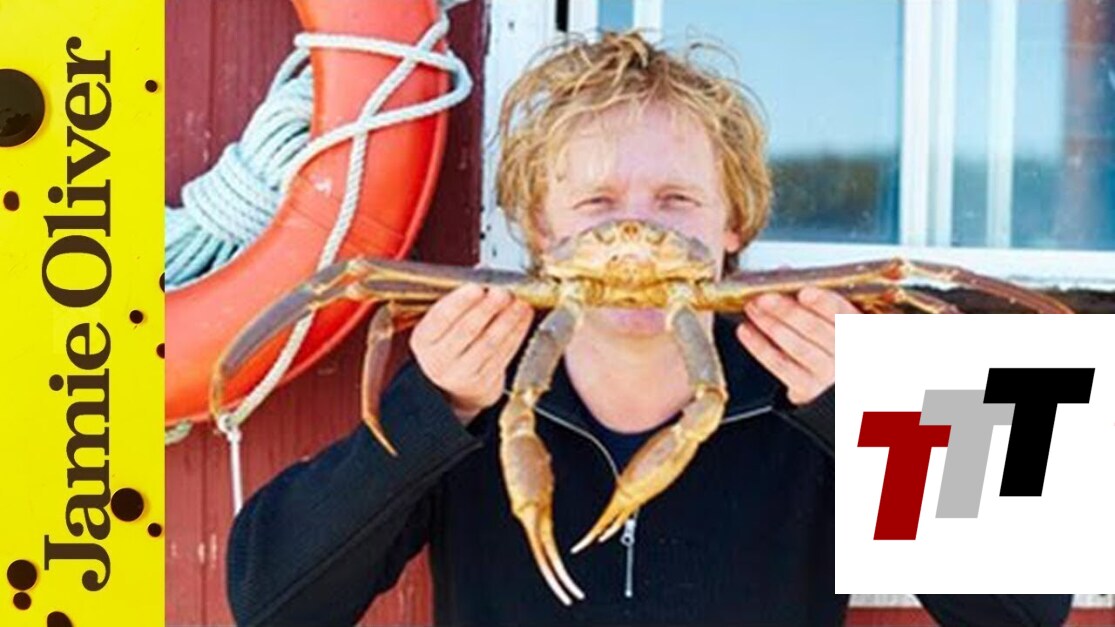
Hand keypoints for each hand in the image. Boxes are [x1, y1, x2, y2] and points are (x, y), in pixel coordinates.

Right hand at [410, 284, 533, 422]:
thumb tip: (484, 272)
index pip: (440, 318)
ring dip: (508, 320)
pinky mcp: (484, 381)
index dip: (459, 302)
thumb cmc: (449, 343)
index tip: (477, 287)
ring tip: (519, 302)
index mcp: (424, 339)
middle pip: (467, 331)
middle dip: (488, 308)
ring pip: (489, 343)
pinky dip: (517, 333)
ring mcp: (462, 373)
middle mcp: (439, 359)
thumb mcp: (442, 323)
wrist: (455, 386)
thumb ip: (459, 299)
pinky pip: (504, 354)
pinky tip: (523, 317)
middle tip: (503, 291)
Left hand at [736, 287, 859, 405]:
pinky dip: (760, 347)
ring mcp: (828, 376)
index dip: (824, 303)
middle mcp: (847, 356)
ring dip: (770, 325)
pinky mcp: (808, 391)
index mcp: (862, 332)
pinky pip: (780, 365)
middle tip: (764, 297)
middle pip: (816, 330)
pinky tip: (747, 332)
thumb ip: (815, 298)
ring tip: (753, 308)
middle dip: (787, 311)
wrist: (839, 388)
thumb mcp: (842, 321)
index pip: (844, 315)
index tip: (803, 291)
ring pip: (796, 347)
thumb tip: (785, 272)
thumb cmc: (839, 348)